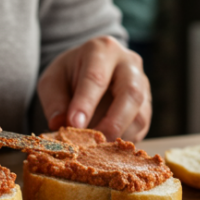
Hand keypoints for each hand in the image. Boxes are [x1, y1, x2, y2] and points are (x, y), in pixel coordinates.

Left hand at [36, 36, 150, 141]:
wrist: (89, 69)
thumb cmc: (70, 74)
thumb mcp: (53, 80)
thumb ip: (54, 101)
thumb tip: (60, 125)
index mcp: (103, 50)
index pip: (96, 78)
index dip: (85, 103)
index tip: (73, 125)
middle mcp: (129, 64)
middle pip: (130, 93)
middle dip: (112, 123)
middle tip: (92, 143)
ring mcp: (143, 84)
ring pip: (140, 114)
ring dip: (119, 135)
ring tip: (96, 148)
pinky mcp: (146, 105)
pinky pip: (141, 127)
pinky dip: (123, 140)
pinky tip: (106, 146)